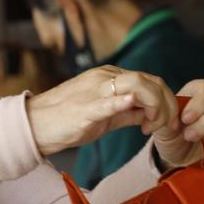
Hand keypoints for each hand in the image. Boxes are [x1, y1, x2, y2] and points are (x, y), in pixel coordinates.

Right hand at [24, 66, 179, 156]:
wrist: (36, 125)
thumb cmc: (68, 121)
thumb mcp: (104, 116)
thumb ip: (127, 113)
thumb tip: (149, 116)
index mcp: (111, 77)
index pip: (151, 81)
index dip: (167, 101)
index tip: (167, 122)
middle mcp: (106, 77)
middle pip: (151, 81)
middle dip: (167, 104)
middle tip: (168, 126)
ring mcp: (95, 90)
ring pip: (136, 86)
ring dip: (155, 107)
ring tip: (152, 126)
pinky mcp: (85, 108)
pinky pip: (107, 101)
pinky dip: (123, 102)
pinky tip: (134, 104)